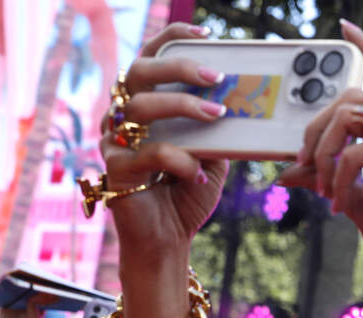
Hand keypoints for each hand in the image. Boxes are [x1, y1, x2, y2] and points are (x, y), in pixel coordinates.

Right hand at [99, 23, 228, 255]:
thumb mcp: (213, 154)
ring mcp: (114, 141)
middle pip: (139, 72)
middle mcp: (122, 116)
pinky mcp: (115, 170)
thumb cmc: (187, 192)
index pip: (150, 59)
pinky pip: (148, 153)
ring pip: (141, 107)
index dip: (172, 39)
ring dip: (184, 108)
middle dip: (178, 68)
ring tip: (219, 116)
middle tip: (215, 77)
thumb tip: (247, 102)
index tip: (205, 34)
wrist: (169, 239)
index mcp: (144, 105)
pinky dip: (179, 160)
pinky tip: (198, 174)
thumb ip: (219, 129)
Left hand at [278, 21, 362, 292]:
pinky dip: (337, 180)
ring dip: (322, 151)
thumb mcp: (357, 199)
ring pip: (350, 115)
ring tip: (320, 186)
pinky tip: (340, 205)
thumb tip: (289, 172)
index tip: (346, 30)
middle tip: (301, 162)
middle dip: (317, 127)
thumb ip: (330, 177)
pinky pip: (355, 152)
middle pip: (354, 95)